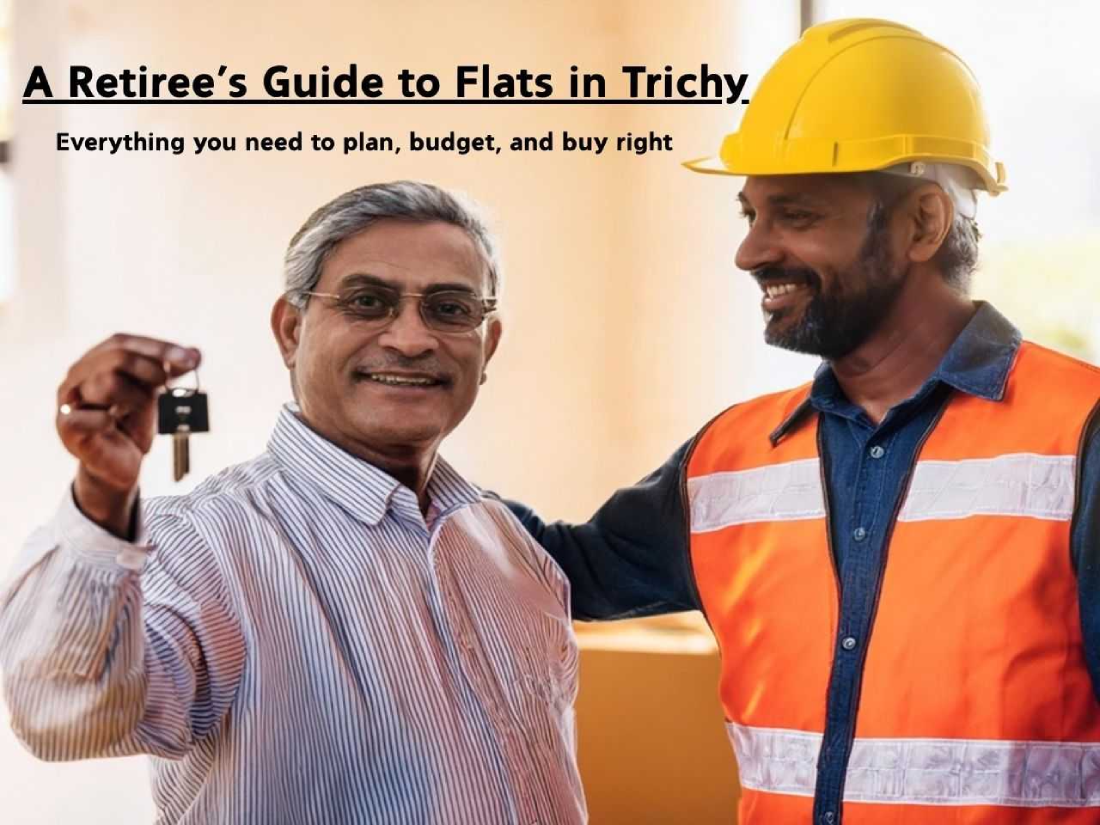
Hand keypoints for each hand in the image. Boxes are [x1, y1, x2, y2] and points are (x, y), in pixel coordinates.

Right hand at [56, 334, 200, 536]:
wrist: (118, 464)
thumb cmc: (133, 423)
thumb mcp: (155, 393)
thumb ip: (172, 372)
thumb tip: (197, 353)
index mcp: (96, 360)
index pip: (123, 341)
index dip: (158, 347)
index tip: (192, 359)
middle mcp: (78, 374)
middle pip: (117, 356)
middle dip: (152, 369)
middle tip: (168, 385)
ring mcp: (69, 399)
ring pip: (107, 382)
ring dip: (136, 397)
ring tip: (140, 411)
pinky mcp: (66, 426)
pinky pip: (91, 416)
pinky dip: (109, 420)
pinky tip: (113, 424)